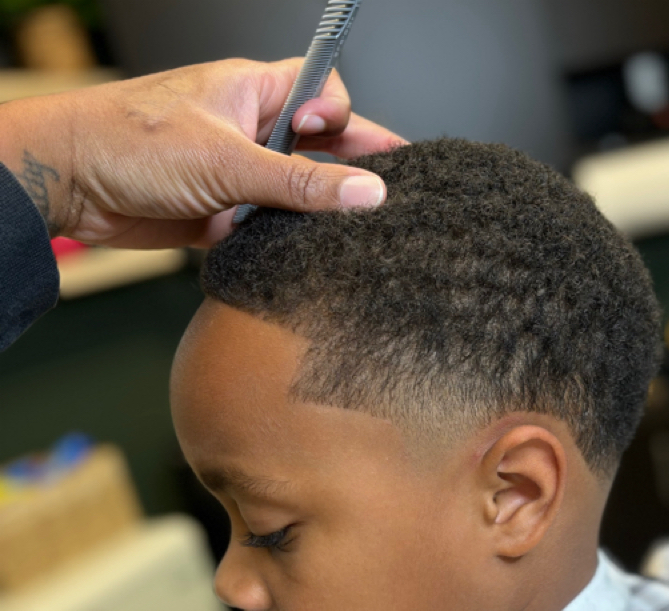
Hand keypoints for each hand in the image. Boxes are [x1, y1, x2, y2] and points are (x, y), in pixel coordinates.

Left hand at [0, 57, 403, 248]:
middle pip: (317, 147)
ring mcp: (236, 173)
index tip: (347, 146)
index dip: (341, 117)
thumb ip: (303, 182)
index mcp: (252, 92)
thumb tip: (368, 192)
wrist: (71, 184)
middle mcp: (248, 129)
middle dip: (349, 168)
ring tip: (348, 233)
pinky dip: (283, 241)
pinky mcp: (223, 213)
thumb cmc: (132, 142)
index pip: (321, 93)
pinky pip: (269, 227)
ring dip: (313, 213)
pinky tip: (301, 254)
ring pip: (296, 193)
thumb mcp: (229, 161)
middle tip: (390, 191)